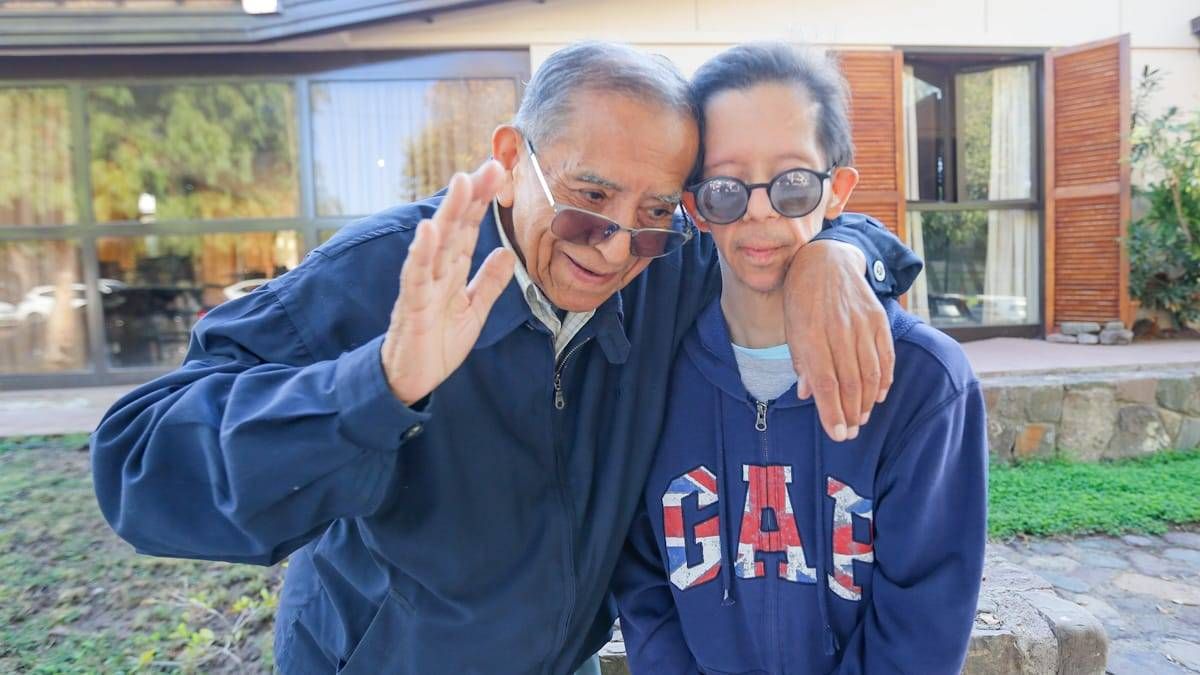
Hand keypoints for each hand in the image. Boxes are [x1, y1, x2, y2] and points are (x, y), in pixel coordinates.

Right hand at [381, 161, 516, 404]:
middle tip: (491, 166)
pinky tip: (428, 230)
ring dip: (448, 212)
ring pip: (437, 243)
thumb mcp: (474, 311)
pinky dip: (421, 253)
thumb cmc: (437, 343)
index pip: (469, 228)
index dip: (483, 201)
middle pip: (455, 226)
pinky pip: (416, 276)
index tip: (500, 172)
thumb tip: (506, 252)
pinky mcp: (412, 306)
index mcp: (452, 270)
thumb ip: (489, 282)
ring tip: (461, 183)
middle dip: (472, 195)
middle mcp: (437, 270)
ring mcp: (423, 285)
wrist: (411, 379)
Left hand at [784, 240, 893, 441]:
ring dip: (867, 402)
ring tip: (861, 418)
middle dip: (851, 414)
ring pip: (870, 373)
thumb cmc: (802, 300)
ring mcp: (861, 324)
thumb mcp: (791, 328)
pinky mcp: (878, 319)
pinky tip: (878, 396)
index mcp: (810, 335)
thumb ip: (800, 361)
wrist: (826, 261)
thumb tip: (806, 394)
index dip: (832, 412)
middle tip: (850, 433)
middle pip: (849, 383)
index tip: (837, 434)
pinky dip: (884, 380)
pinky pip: (886, 356)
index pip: (825, 382)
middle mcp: (838, 330)